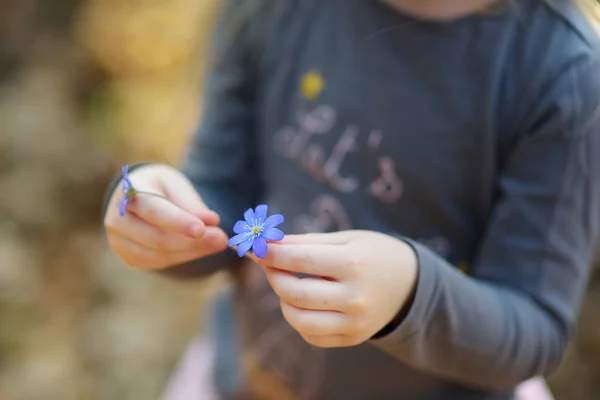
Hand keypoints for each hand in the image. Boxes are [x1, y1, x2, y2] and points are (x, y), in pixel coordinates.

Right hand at [104, 164, 228, 268]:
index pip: (153, 210)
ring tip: (218, 242)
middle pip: (156, 237)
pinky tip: (200, 249)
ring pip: (158, 254)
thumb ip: (192, 204)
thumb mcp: (177, 186)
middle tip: (222, 239)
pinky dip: (182, 257)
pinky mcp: (129, 256)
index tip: (202, 229)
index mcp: (128, 192)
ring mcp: (120, 241)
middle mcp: (117, 218)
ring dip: (191, 252)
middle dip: (192, 241)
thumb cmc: (160, 188)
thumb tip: (212, 221)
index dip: (177, 221)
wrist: (137, 198)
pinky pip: (158, 262)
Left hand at [253, 230, 417, 347]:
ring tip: (288, 284)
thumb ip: (305, 242)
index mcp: (355, 264)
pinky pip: (312, 335)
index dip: (272, 254)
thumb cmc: (373, 254)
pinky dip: (298, 319)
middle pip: (296, 293)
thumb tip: (267, 243)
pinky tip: (304, 303)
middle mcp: (356, 298)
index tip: (257, 247)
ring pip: (299, 320)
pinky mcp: (353, 339)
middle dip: (273, 276)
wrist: (409, 284)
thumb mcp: (346, 238)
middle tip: (269, 264)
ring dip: (282, 300)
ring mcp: (355, 323)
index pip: (301, 259)